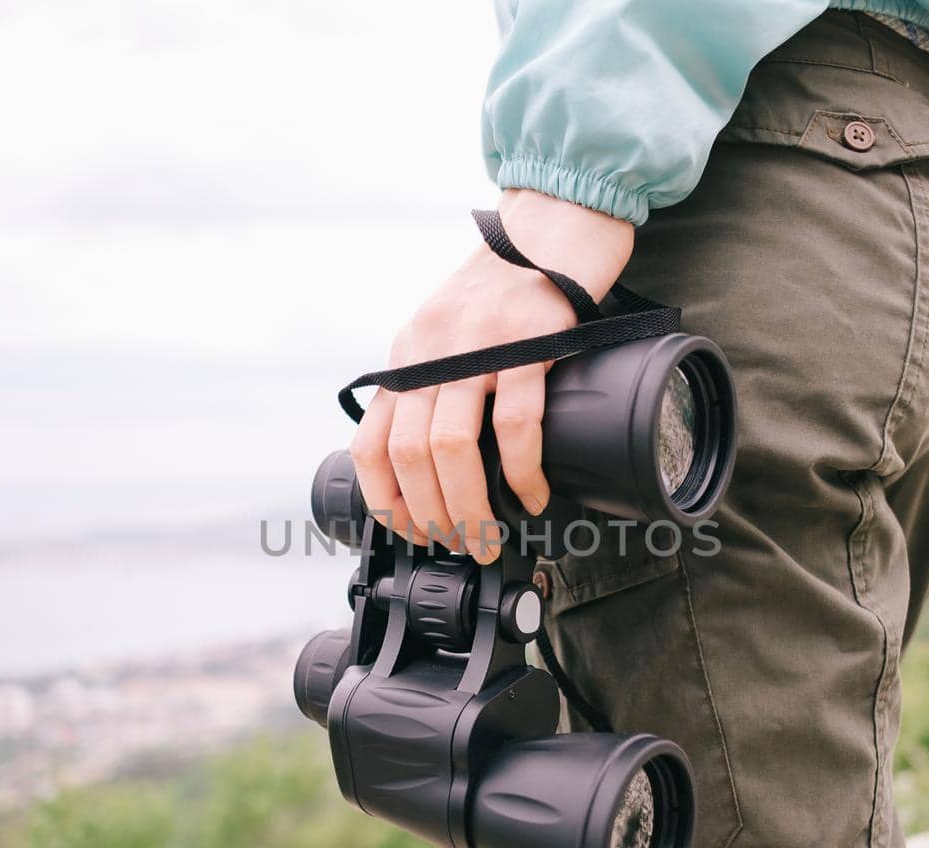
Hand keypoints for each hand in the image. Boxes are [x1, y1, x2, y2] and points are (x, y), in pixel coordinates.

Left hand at [350, 190, 632, 562]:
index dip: (389, 501)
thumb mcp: (448, 331)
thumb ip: (433, 381)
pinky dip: (522, 474)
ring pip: (453, 450)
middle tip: (461, 542)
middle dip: (434, 516)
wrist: (555, 225)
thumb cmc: (508, 286)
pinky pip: (514, 427)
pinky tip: (534, 495)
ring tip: (491, 534)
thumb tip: (430, 457)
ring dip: (472, 507)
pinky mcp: (527, 346)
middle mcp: (431, 352)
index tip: (414, 532)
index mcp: (406, 355)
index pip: (373, 444)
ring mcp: (477, 348)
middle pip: (412, 457)